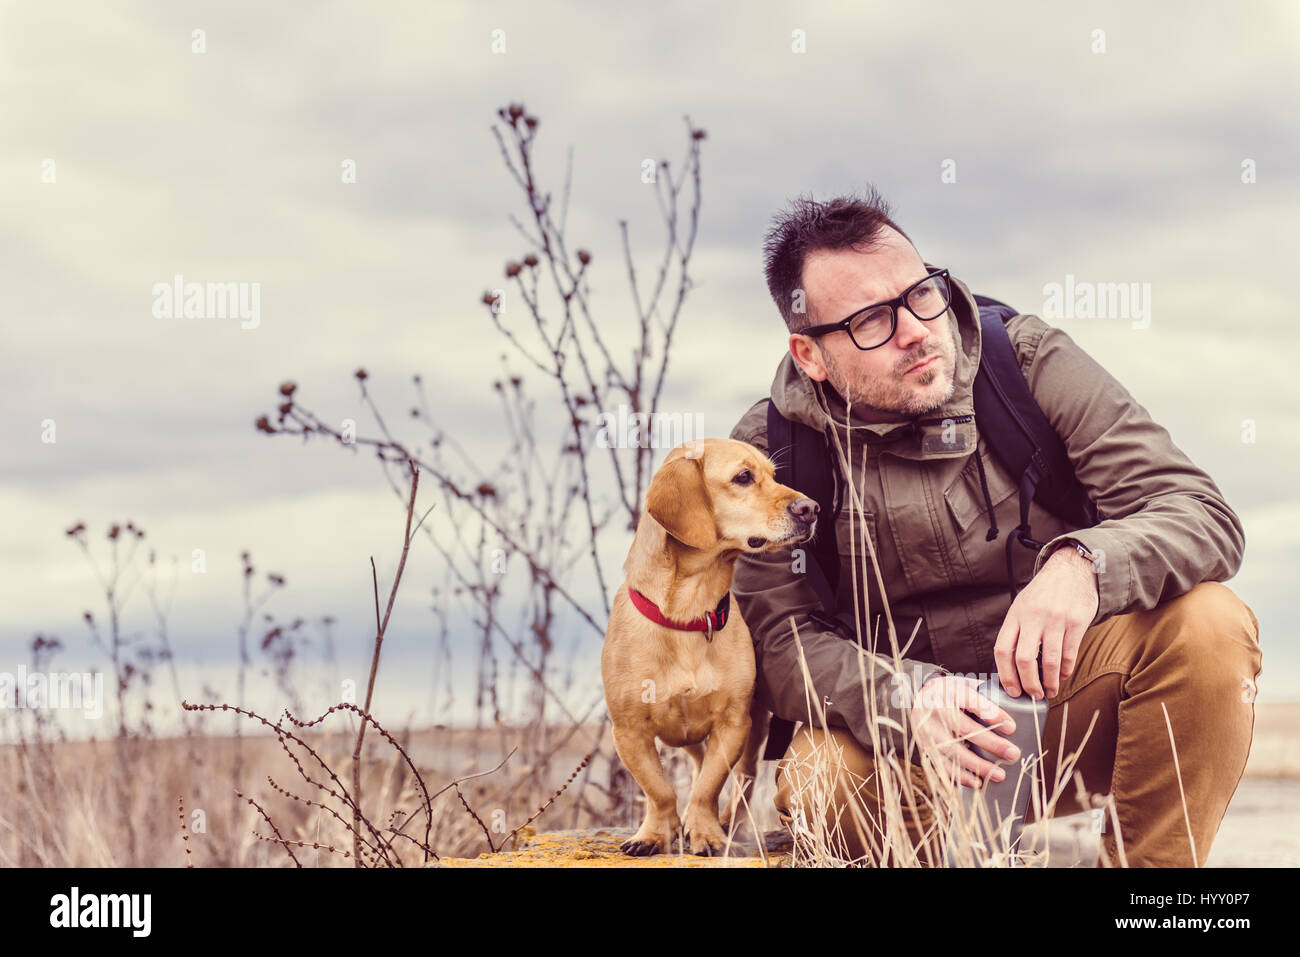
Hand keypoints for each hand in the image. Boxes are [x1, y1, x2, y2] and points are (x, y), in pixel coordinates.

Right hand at [907, 675, 1019, 788]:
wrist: (917, 698)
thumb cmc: (950, 693)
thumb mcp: (964, 684)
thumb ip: (985, 693)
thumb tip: (1019, 701)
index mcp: (949, 692)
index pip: (972, 702)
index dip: (992, 715)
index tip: (1012, 728)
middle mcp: (936, 711)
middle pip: (965, 729)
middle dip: (991, 744)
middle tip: (1013, 754)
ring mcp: (928, 731)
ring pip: (953, 751)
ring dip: (978, 766)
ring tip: (1000, 775)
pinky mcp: (924, 747)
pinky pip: (942, 765)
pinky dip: (960, 776)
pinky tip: (977, 783)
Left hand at [994, 543, 1098, 699]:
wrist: (1072, 570)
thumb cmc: (1044, 593)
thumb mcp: (1023, 606)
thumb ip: (1017, 631)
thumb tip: (1011, 667)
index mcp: (1015, 615)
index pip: (1002, 649)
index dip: (1005, 674)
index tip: (1011, 690)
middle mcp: (1032, 617)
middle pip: (1023, 659)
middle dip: (1027, 684)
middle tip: (1032, 696)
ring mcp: (1055, 620)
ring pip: (1048, 661)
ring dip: (1049, 683)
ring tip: (1050, 692)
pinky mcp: (1076, 622)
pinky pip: (1069, 654)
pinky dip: (1065, 670)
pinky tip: (1063, 676)